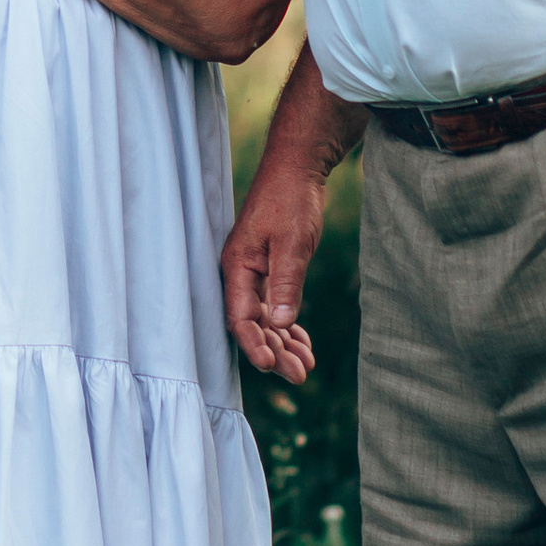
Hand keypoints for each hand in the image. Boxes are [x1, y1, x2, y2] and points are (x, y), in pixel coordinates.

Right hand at [219, 159, 321, 385]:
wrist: (296, 170)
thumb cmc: (290, 200)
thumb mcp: (292, 242)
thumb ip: (286, 282)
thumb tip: (280, 324)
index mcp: (238, 266)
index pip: (240, 316)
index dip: (254, 344)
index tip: (270, 367)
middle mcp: (241, 273)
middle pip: (253, 324)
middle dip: (274, 352)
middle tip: (300, 375)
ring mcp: (255, 273)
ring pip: (265, 319)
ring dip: (283, 343)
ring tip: (306, 366)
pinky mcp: (270, 270)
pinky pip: (274, 306)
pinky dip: (288, 326)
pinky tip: (303, 342)